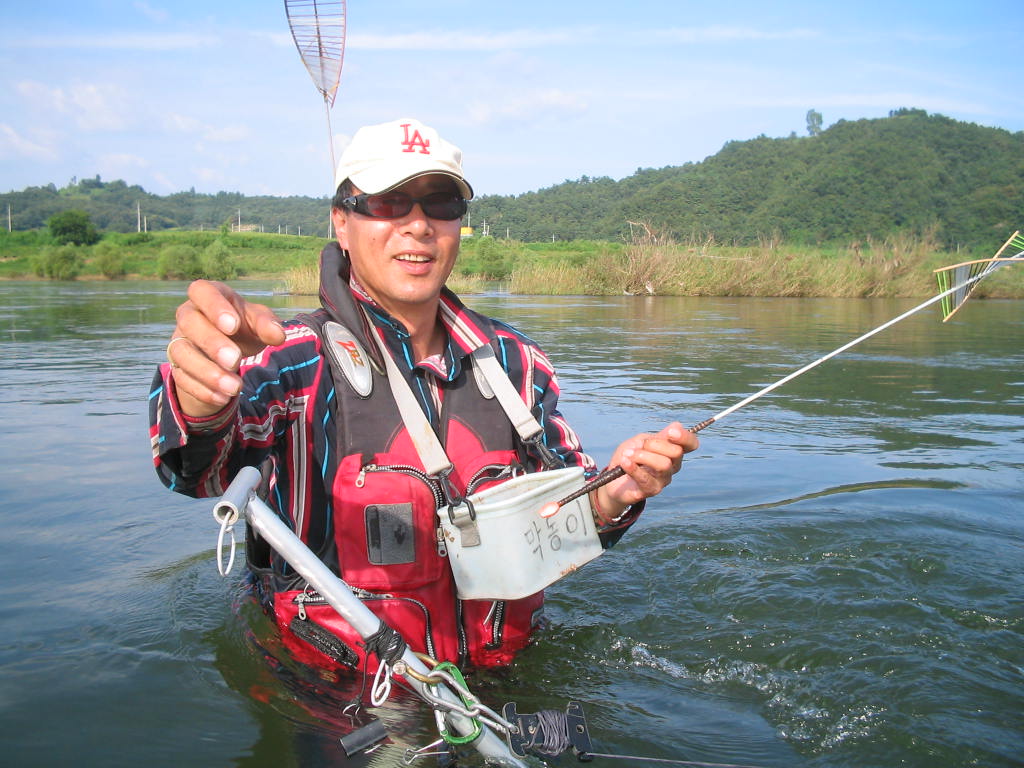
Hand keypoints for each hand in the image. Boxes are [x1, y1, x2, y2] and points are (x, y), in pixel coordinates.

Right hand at [165, 280, 285, 416]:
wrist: (228, 353)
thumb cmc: (243, 328)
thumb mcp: (258, 322)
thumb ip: (267, 325)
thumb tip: (278, 335)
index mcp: (208, 296)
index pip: (201, 291)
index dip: (214, 307)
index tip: (233, 326)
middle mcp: (188, 316)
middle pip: (189, 323)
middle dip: (212, 343)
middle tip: (235, 361)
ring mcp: (179, 342)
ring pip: (182, 354)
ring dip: (208, 372)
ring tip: (235, 387)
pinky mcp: (178, 368)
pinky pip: (182, 379)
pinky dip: (203, 390)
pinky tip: (223, 398)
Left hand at [593, 422, 697, 521]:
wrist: (613, 478)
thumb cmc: (629, 456)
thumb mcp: (640, 440)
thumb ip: (658, 436)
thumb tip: (677, 427)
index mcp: (672, 450)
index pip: (691, 444)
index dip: (685, 437)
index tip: (670, 433)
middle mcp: (673, 465)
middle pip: (676, 452)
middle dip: (654, 444)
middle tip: (639, 446)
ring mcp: (664, 479)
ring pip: (663, 464)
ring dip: (642, 456)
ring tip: (627, 455)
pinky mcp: (652, 490)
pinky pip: (646, 478)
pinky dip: (633, 468)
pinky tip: (624, 462)